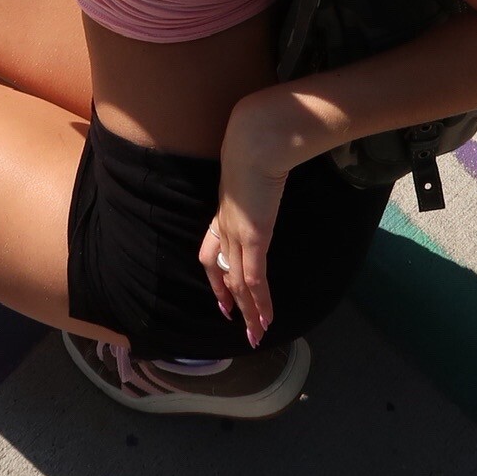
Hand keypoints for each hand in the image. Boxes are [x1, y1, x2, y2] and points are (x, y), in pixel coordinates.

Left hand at [199, 148, 290, 348]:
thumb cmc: (257, 142)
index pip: (210, 252)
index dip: (216, 277)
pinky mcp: (253, 238)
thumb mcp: (251, 164)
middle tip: (238, 325)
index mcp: (222, 211)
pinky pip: (254, 280)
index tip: (223, 297)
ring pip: (238, 284)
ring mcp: (237, 235)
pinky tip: (266, 320)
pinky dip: (260, 303)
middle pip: (223, 273)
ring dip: (248, 312)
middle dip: (231, 302)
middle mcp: (224, 227)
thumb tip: (265, 177)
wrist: (256, 140)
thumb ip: (254, 178)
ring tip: (256, 335)